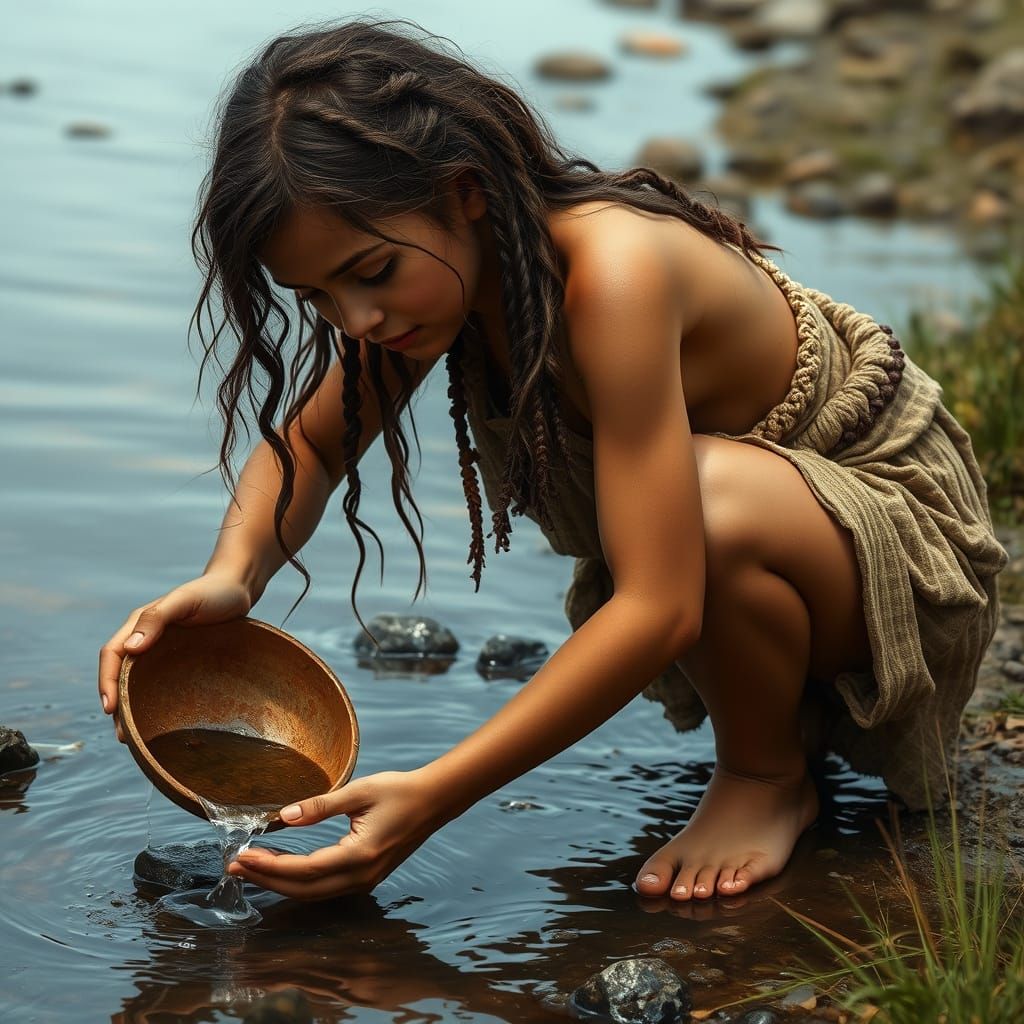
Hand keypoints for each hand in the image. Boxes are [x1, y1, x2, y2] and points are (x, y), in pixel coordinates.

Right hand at [97, 572, 251, 740]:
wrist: (239, 589)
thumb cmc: (214, 592)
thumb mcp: (185, 601)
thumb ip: (157, 618)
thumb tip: (131, 648)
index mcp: (140, 624)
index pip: (113, 654)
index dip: (106, 682)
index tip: (110, 709)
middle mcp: (146, 639)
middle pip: (121, 675)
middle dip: (117, 704)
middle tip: (123, 736)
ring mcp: (162, 651)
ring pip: (138, 683)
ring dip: (132, 708)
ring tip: (134, 738)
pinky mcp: (179, 661)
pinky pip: (160, 683)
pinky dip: (153, 702)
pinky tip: (160, 720)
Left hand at [227, 770, 443, 900]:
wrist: (433, 801)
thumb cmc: (399, 791)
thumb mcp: (359, 791)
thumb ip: (320, 805)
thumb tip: (284, 816)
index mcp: (359, 855)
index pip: (304, 869)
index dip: (270, 866)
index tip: (242, 856)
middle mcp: (361, 876)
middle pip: (304, 889)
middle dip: (267, 879)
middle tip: (235, 866)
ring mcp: (364, 881)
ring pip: (313, 893)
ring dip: (280, 882)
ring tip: (252, 867)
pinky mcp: (365, 877)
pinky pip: (324, 888)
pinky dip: (298, 881)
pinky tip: (282, 868)